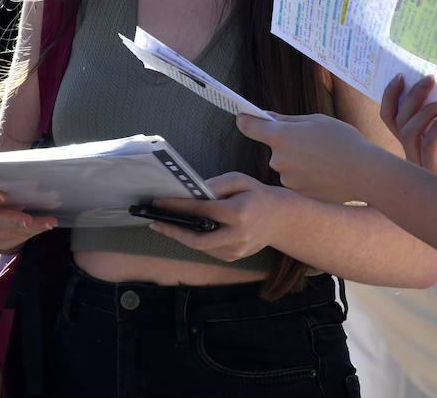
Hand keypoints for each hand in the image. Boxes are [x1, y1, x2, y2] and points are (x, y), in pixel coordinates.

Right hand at [0, 188, 56, 252]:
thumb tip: (11, 157)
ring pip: (10, 232)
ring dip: (32, 226)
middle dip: (13, 219)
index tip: (3, 195)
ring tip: (49, 221)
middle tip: (28, 219)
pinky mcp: (1, 244)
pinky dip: (35, 230)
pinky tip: (48, 224)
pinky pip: (20, 238)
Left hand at [147, 172, 292, 260]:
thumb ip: (216, 184)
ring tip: (166, 225)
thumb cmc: (258, 195)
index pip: (202, 210)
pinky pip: (209, 250)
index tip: (159, 202)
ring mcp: (237, 249)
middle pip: (197, 239)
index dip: (178, 206)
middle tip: (155, 222)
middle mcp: (237, 235)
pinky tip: (186, 231)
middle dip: (173, 231)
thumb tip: (193, 192)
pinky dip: (196, 240)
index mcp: (238, 212)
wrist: (281, 219)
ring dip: (182, 237)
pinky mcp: (234, 256)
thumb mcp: (239, 180)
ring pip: (202, 247)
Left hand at [236, 111, 376, 203]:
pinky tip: (326, 173)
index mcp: (281, 136)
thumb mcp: (317, 121)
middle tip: (314, 142)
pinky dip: (307, 177)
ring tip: (324, 159)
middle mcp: (278, 159)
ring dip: (299, 162)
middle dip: (288, 144)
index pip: (250, 126)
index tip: (244, 117)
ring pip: (287, 166)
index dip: (246, 120)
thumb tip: (267, 117)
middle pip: (275, 148)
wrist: (364, 173)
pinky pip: (297, 181)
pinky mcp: (297, 194)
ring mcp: (287, 179)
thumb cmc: (344, 141)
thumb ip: (288, 120)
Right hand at [381, 74, 436, 186]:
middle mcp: (411, 150)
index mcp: (412, 139)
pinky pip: (427, 146)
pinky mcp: (433, 170)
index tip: (401, 76)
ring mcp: (419, 162)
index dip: (390, 96)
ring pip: (409, 132)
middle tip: (430, 79)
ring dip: (425, 111)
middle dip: (412, 96)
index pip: (390, 116)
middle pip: (399, 120)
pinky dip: (436, 127)